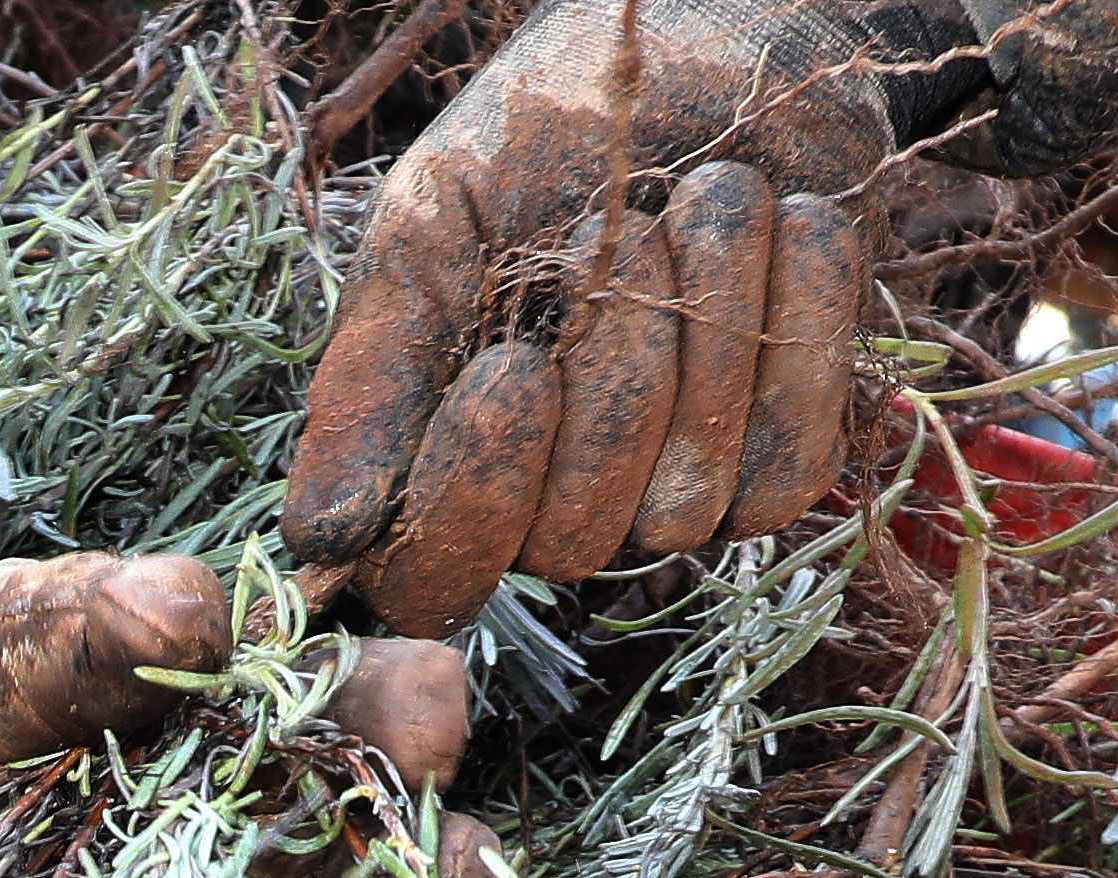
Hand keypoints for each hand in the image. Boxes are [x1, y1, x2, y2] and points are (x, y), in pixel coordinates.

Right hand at [290, 0, 896, 627]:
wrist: (717, 34)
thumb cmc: (550, 129)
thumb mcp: (432, 225)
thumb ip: (372, 377)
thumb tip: (320, 537)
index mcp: (446, 458)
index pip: (433, 583)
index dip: (472, 501)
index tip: (512, 367)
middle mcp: (554, 504)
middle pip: (571, 541)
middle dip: (610, 371)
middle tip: (608, 235)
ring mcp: (672, 496)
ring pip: (685, 504)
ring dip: (705, 319)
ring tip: (696, 200)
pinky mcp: (778, 463)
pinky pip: (786, 468)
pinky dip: (797, 322)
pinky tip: (783, 225)